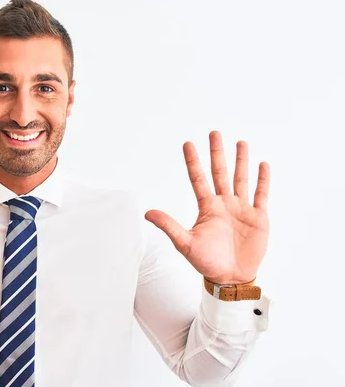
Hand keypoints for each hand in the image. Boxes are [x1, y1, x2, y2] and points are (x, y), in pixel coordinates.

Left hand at [145, 131, 269, 284]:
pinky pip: (261, 194)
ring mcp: (241, 209)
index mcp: (207, 208)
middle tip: (214, 133)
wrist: (231, 278)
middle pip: (220, 173)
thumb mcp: (185, 243)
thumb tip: (147, 213)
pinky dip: (262, 180)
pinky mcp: (258, 217)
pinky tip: (262, 165)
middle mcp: (224, 204)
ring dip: (241, 161)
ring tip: (240, 142)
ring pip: (241, 179)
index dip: (193, 162)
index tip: (188, 144)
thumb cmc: (207, 262)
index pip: (198, 179)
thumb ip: (169, 226)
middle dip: (217, 153)